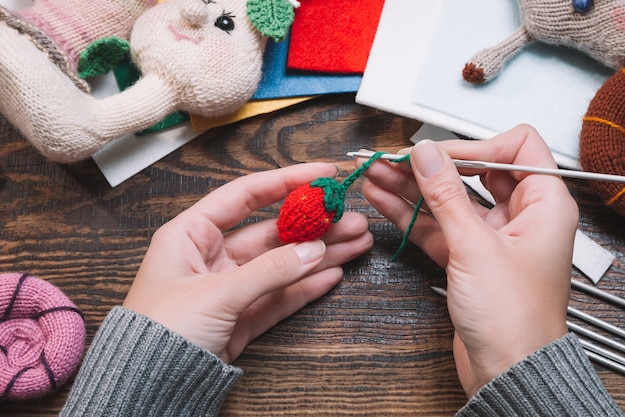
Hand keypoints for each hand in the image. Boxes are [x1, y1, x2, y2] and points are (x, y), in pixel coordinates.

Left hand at [123, 163, 372, 362]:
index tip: (324, 173)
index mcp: (190, 234)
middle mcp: (211, 255)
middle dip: (315, 224)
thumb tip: (314, 250)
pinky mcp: (241, 316)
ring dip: (320, 253)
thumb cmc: (161, 331)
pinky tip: (334, 273)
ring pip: (283, 263)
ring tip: (358, 242)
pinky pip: (280, 295)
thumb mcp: (215, 294)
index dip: (286, 181)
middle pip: (273, 230)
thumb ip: (268, 271)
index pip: (245, 194)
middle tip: (351, 217)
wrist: (145, 389)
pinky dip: (306, 286)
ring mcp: (229, 287)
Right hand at [360, 125, 577, 396]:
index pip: (514, 149)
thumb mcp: (475, 246)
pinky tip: (385, 200)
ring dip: (412, 188)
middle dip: (431, 166)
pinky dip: (411, 214)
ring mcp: (491, 237)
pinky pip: (437, 226)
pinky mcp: (468, 258)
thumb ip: (446, 194)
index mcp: (544, 205)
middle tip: (395, 159)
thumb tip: (428, 154)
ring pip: (449, 200)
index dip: (474, 145)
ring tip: (378, 175)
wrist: (507, 370)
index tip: (436, 153)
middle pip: (473, 173)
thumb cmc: (515, 319)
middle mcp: (520, 217)